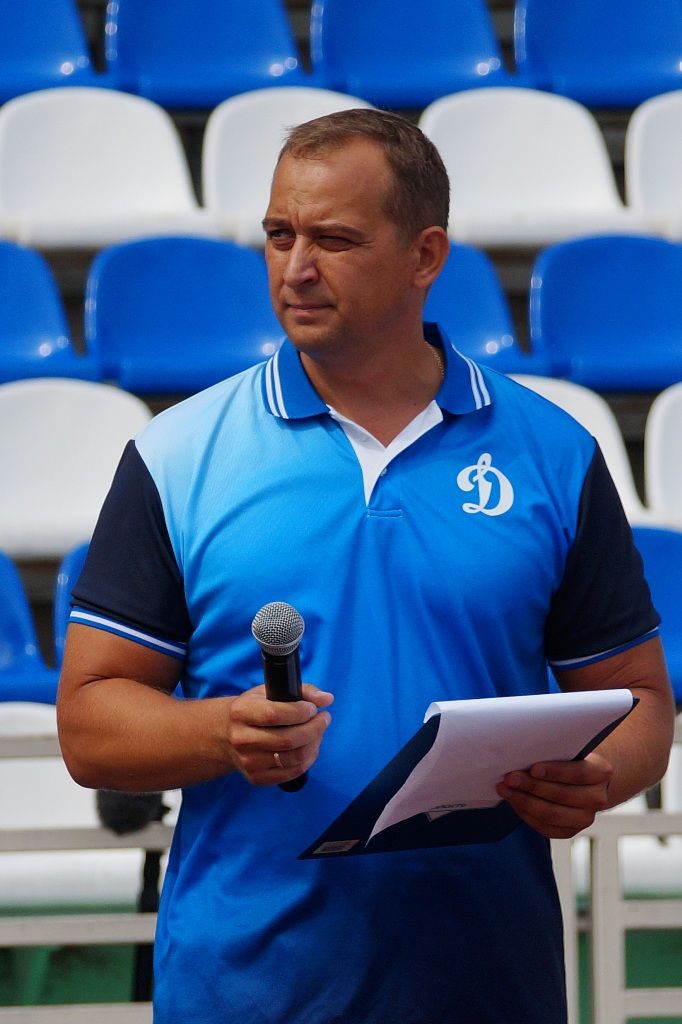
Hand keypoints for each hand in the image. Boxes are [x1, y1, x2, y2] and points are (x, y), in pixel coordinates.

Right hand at [224, 683, 332, 786]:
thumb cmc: (254, 708)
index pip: (274, 714)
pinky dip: (307, 760)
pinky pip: (290, 773)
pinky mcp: (255, 778)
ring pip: (292, 758)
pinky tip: (310, 747)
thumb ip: (302, 691)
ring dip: (313, 744)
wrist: (225, 734)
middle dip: (314, 729)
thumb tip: (327, 699)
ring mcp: (247, 761)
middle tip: (324, 719)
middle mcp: (241, 739)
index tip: (313, 708)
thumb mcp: (269, 691)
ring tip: (318, 732)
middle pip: (287, 740)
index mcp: (241, 712)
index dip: (300, 712)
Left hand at [495, 752, 613, 838]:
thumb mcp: (568, 750)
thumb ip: (553, 751)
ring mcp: (585, 817)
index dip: (555, 771)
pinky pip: (546, 827)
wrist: (581, 780)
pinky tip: (514, 802)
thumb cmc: (569, 759)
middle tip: (510, 777)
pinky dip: (526, 814)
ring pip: (552, 814)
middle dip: (532, 786)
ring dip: (524, 801)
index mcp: (601, 772)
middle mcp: (597, 797)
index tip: (533, 768)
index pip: (579, 773)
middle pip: (562, 795)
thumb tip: (523, 753)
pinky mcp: (570, 830)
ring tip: (506, 790)